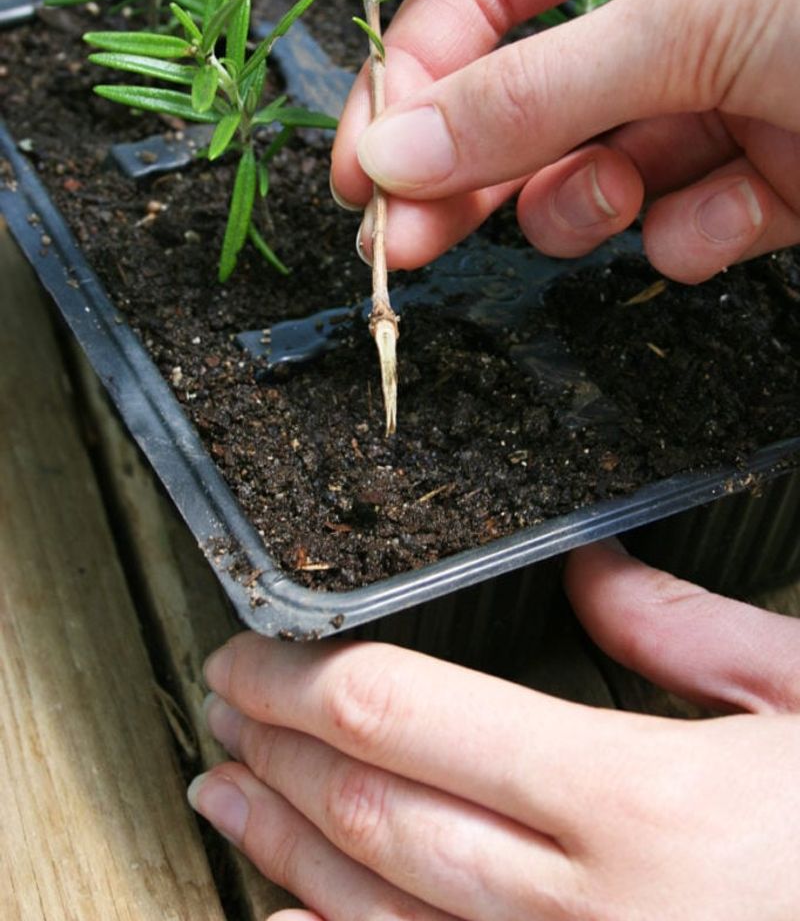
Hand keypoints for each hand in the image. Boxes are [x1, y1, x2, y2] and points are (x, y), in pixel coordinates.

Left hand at [189, 541, 799, 919]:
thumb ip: (691, 632)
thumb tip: (593, 569)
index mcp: (637, 802)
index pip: (403, 716)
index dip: (299, 679)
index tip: (251, 651)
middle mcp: (587, 912)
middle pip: (370, 812)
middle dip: (273, 750)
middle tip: (224, 703)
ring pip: (376, 912)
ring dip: (279, 848)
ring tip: (225, 795)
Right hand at [331, 0, 799, 283]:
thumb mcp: (697, 15)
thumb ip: (537, 91)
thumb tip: (396, 151)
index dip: (412, 77)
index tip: (364, 169)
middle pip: (524, 93)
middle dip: (470, 172)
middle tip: (401, 242)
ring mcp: (726, 88)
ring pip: (595, 171)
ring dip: (587, 203)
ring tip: (612, 203)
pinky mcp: (770, 174)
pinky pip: (685, 223)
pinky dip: (697, 233)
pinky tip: (743, 211)